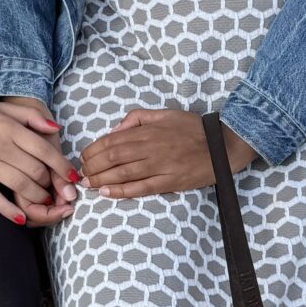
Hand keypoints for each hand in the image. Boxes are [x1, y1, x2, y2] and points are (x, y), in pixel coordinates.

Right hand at [0, 94, 79, 224]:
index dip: (61, 166)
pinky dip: (8, 210)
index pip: (43, 150)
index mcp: (9, 128)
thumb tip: (56, 129)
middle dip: (52, 185)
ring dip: (37, 197)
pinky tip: (21, 218)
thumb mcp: (2, 107)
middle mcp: (0, 146)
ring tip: (45, 201)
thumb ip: (30, 116)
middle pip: (34, 171)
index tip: (73, 178)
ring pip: (19, 186)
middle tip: (60, 193)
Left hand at [80, 109, 257, 197]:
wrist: (223, 146)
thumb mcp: (165, 113)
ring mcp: (161, 166)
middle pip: (113, 157)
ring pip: (123, 173)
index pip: (112, 140)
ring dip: (101, 180)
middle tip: (82, 173)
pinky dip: (122, 191)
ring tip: (87, 184)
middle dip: (93, 166)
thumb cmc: (194, 129)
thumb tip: (115, 128)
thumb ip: (138, 117)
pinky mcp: (170, 182)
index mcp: (149, 130)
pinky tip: (107, 193)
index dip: (93, 151)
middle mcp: (152, 147)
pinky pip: (141, 188)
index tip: (84, 157)